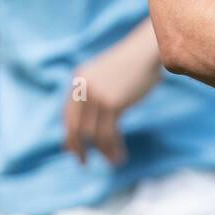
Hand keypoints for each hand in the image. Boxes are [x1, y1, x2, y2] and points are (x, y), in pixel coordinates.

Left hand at [64, 26, 161, 165]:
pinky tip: (120, 155)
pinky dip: (113, 148)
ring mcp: (96, 96)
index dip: (70, 134)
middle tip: (83, 163)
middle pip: (75, 127)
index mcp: (78, 80)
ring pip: (93, 135)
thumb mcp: (106, 76)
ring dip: (103, 152)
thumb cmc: (132, 65)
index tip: (73, 150)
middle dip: (79, 148)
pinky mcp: (112, 103)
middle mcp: (83, 88)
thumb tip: (89, 122)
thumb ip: (95, 93)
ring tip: (113, 162)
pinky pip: (108, 134)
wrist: (147, 52)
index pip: (67, 114)